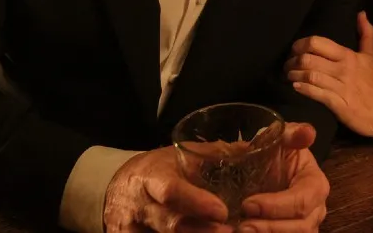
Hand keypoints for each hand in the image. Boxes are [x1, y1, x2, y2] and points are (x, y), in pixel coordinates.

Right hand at [103, 146, 231, 232]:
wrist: (118, 190)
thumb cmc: (157, 171)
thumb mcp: (178, 156)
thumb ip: (213, 155)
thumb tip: (254, 148)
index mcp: (151, 177)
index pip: (170, 191)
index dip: (196, 202)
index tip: (222, 211)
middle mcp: (140, 207)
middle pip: (171, 225)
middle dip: (202, 232)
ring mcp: (133, 231)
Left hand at [237, 122, 328, 232]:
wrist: (270, 167)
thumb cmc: (277, 153)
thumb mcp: (281, 139)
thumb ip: (292, 134)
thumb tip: (306, 132)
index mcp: (316, 185)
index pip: (304, 200)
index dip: (278, 206)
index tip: (248, 204)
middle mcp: (316, 210)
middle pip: (302, 227)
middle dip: (270, 228)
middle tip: (242, 226)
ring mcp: (306, 227)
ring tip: (241, 231)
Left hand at [285, 13, 372, 137]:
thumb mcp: (371, 56)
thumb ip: (366, 34)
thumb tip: (361, 13)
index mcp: (348, 55)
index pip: (317, 43)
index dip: (300, 44)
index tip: (294, 50)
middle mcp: (342, 69)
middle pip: (308, 59)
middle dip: (292, 61)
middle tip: (287, 65)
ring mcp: (339, 87)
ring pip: (309, 76)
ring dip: (294, 75)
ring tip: (288, 76)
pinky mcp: (337, 104)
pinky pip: (315, 93)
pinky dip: (302, 89)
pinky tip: (296, 87)